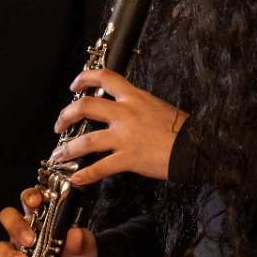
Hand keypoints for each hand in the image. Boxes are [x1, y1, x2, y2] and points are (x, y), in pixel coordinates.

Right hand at [0, 189, 97, 256]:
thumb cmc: (78, 256)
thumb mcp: (85, 247)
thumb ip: (82, 240)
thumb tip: (76, 233)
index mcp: (41, 218)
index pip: (29, 200)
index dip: (29, 197)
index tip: (35, 202)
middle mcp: (25, 233)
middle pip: (9, 219)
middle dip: (16, 226)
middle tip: (30, 239)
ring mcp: (18, 254)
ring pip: (1, 247)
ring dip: (8, 254)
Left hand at [52, 68, 184, 186]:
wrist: (198, 147)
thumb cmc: (181, 129)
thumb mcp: (157, 106)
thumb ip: (137, 106)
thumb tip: (123, 109)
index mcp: (134, 97)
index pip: (105, 77)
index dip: (84, 78)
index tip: (74, 86)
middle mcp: (126, 113)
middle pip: (85, 106)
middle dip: (65, 115)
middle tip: (59, 125)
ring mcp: (125, 136)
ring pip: (87, 140)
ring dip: (67, 149)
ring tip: (58, 155)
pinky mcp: (129, 158)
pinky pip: (101, 167)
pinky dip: (86, 174)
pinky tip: (76, 178)